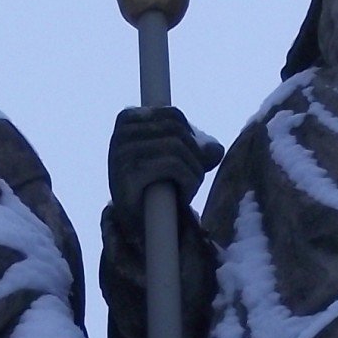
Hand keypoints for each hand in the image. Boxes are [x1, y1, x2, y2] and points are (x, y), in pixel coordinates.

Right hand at [108, 105, 221, 222]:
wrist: (132, 223)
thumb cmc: (154, 186)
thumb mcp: (174, 159)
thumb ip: (196, 147)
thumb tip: (215, 149)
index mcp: (128, 119)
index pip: (173, 114)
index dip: (192, 137)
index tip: (193, 159)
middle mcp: (122, 132)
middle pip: (177, 130)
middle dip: (195, 156)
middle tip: (193, 178)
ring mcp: (122, 151)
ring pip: (177, 147)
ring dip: (194, 172)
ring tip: (188, 189)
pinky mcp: (129, 172)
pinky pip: (173, 165)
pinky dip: (188, 182)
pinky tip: (184, 197)